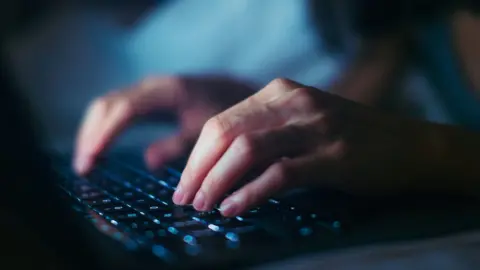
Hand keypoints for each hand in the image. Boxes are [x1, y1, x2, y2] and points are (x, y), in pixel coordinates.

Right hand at [74, 76, 255, 174]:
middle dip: (91, 135)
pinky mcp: (145, 97)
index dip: (105, 134)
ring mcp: (145, 89)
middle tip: (83, 169)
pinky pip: (114, 109)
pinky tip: (99, 150)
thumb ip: (179, 146)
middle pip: (106, 106)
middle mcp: (150, 86)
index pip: (125, 110)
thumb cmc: (224, 112)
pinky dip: (102, 128)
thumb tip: (148, 160)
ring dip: (92, 133)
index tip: (91, 159)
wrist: (234, 90)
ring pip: (106, 106)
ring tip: (86, 164)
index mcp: (166, 92)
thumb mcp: (206, 132)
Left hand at [173, 78, 432, 215]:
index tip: (184, 183)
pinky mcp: (334, 155)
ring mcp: (316, 126)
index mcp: (280, 92)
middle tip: (185, 199)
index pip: (221, 121)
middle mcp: (294, 101)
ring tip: (203, 206)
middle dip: (198, 170)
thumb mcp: (302, 125)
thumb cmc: (349, 138)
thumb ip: (264, 137)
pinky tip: (232, 209)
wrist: (410, 145)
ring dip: (216, 181)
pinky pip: (280, 173)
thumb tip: (216, 169)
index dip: (196, 155)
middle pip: (226, 133)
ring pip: (247, 149)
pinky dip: (250, 192)